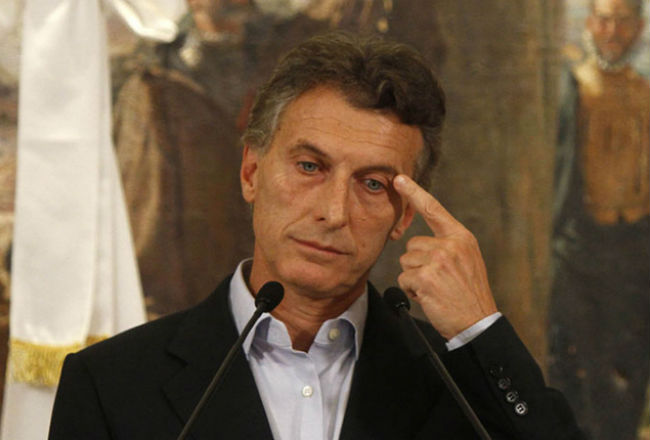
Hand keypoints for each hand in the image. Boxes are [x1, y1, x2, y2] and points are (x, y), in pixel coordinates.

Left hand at [393, 174, 496, 339]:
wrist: (477, 322)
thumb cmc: (468, 294)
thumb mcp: (466, 260)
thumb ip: (447, 245)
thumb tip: (419, 242)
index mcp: (461, 237)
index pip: (434, 209)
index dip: (415, 193)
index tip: (399, 179)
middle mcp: (451, 245)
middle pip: (412, 245)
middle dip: (418, 264)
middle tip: (438, 281)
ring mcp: (439, 260)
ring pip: (406, 262)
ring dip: (414, 278)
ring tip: (436, 289)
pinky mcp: (426, 277)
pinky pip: (404, 279)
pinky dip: (412, 291)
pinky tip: (430, 298)